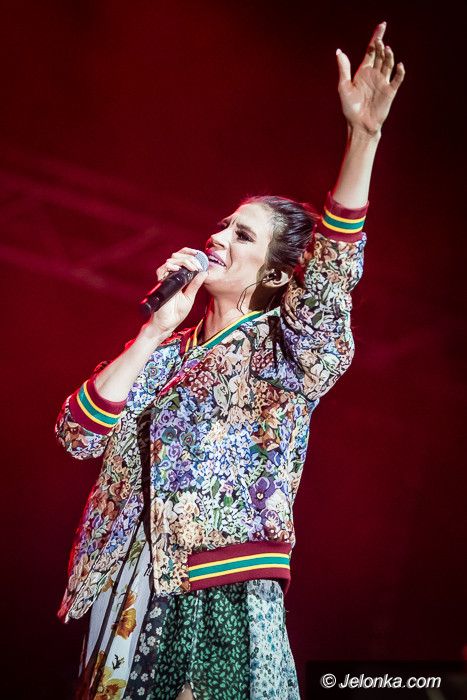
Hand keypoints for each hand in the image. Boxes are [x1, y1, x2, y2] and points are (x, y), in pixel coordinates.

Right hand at [141, 247, 207, 338]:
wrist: (167, 323)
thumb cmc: (177, 312)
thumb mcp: (190, 297)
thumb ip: (195, 284)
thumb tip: (204, 272)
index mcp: (179, 278)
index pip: (182, 259)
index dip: (190, 254)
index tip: (200, 255)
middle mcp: (171, 276)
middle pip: (177, 257)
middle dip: (189, 257)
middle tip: (198, 264)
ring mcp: (165, 279)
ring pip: (171, 261)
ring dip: (183, 261)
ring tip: (192, 267)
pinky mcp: (160, 284)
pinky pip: (162, 270)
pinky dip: (170, 267)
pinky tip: (178, 269)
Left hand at [336, 21, 404, 135]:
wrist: (359, 125)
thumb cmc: (350, 109)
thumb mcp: (344, 87)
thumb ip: (344, 69)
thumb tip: (339, 52)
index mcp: (363, 71)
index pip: (371, 50)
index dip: (376, 37)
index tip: (382, 25)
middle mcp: (374, 74)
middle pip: (381, 54)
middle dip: (381, 45)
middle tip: (380, 41)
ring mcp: (383, 82)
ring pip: (388, 64)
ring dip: (388, 56)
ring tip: (386, 49)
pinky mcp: (390, 92)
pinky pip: (397, 79)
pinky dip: (399, 72)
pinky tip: (399, 65)